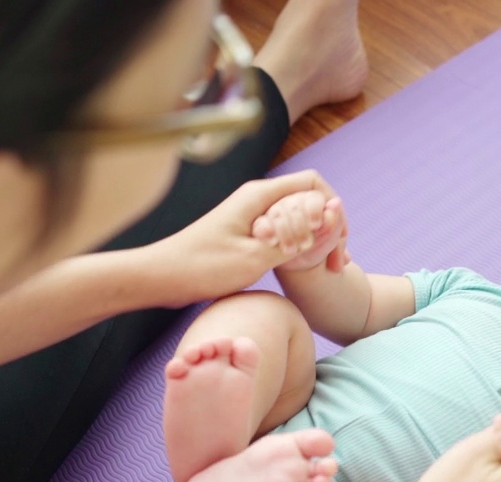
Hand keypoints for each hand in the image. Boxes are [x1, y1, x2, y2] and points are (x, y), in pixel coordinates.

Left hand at [148, 169, 346, 306]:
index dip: (333, 210)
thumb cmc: (202, 267)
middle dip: (330, 229)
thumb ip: (296, 238)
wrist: (162, 277)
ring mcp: (253, 214)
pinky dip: (301, 248)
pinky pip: (285, 231)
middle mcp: (258, 198)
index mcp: (260, 195)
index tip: (338, 243)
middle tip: (339, 265)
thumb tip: (329, 218)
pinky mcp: (248, 231)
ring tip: (329, 269)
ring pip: (299, 218)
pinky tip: (308, 270)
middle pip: (310, 201)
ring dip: (318, 241)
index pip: (314, 184)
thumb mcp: (255, 257)